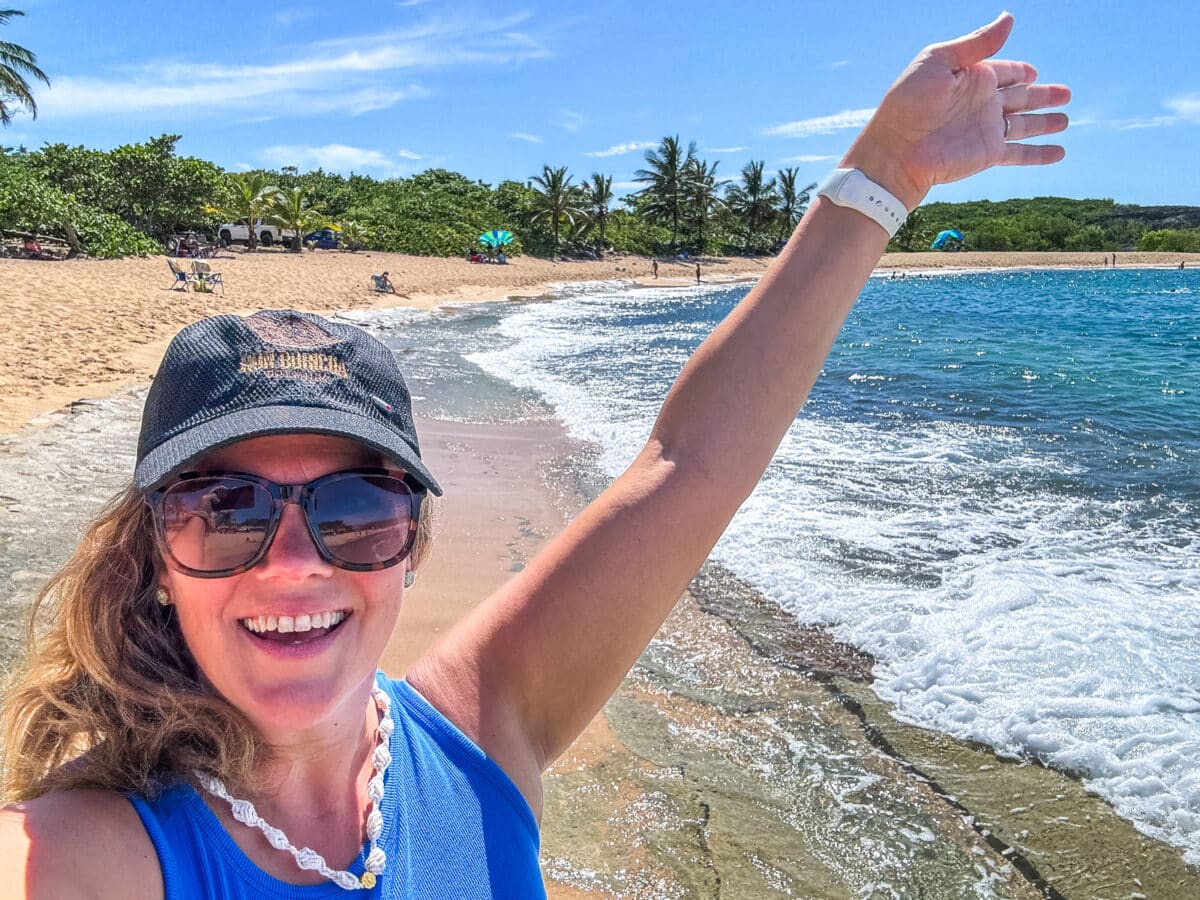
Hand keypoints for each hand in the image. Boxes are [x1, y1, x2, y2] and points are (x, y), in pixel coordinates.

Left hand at [842, 12, 1070, 209]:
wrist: (896, 150)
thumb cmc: (908, 102)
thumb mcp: (938, 61)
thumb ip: (976, 43)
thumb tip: (1009, 18)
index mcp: (971, 77)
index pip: (1006, 71)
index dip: (1021, 71)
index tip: (1032, 73)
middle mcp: (982, 102)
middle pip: (1022, 97)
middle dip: (1043, 95)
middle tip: (1066, 93)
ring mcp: (987, 129)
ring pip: (1025, 124)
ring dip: (1046, 122)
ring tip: (1066, 119)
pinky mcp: (989, 153)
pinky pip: (1021, 153)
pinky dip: (1040, 153)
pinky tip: (1060, 153)